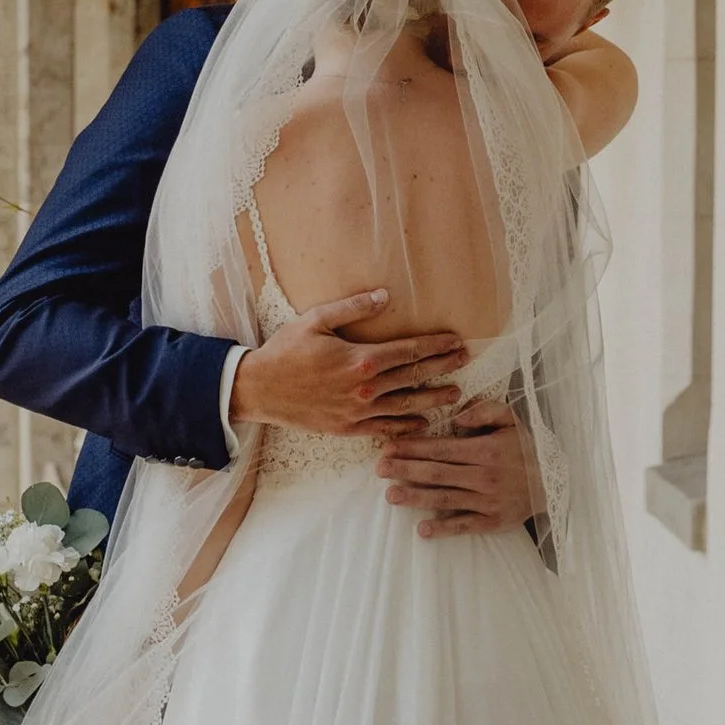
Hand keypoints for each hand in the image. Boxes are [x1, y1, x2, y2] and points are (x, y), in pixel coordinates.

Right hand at [231, 293, 467, 437]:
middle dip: (443, 367)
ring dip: (434, 399)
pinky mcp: (348, 428)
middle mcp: (365, 388)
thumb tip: (385, 295)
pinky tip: (423, 423)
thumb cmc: (286, 351)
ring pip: (406, 406)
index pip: (409, 351)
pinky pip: (385, 428)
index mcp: (361, 359)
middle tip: (466, 361)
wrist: (259, 389)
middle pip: (414, 377)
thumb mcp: (316, 320)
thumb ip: (353, 307)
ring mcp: (358, 411)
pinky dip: (407, 426)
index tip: (456, 341)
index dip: (436, 346)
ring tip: (456, 393)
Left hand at [377, 399, 539, 538]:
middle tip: (379, 469)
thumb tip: (458, 414)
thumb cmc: (526, 448)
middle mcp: (483, 476)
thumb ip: (485, 410)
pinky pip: (463, 525)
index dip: (412, 448)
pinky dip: (442, 529)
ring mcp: (487, 501)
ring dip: (415, 497)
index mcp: (484, 450)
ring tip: (390, 495)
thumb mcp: (512, 420)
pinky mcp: (492, 521)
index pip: (440, 448)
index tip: (389, 447)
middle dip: (404, 470)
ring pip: (444, 499)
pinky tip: (421, 530)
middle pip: (436, 473)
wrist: (554, 482)